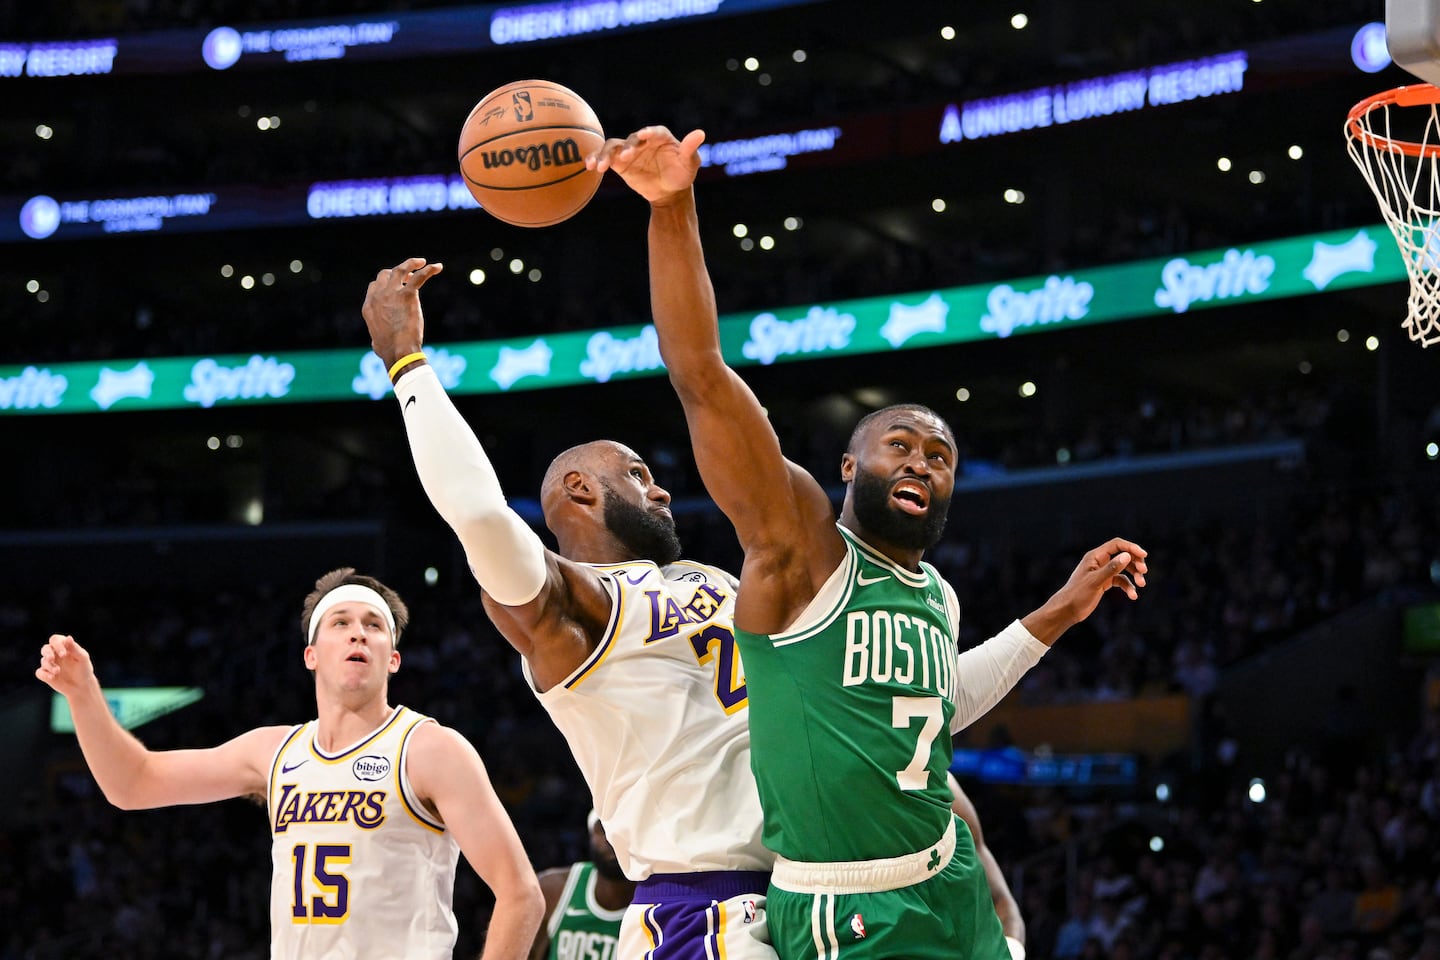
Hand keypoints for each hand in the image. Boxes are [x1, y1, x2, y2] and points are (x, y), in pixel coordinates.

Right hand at [36, 634, 97, 696]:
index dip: (57, 645)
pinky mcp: (45, 674)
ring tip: (58, 671)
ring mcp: (49, 664)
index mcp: (63, 646)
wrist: (81, 686)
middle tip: (51, 658)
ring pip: (43, 661)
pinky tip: (52, 677)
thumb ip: (75, 648)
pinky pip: (40, 672)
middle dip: (47, 653)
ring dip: (49, 666)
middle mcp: (54, 653)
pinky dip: (44, 674)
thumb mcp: (82, 658)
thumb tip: (68, 637)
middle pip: (45, 648)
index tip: (63, 654)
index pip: (55, 640)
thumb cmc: (84, 669)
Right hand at [361, 257, 442, 368]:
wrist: (398, 351)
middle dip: (397, 272)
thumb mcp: (376, 342)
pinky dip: (429, 270)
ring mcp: (392, 293)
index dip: (385, 283)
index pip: (374, 285)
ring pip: (401, 269)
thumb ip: (376, 337)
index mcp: (369, 306)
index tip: (395, 286)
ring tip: (422, 262)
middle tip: (409, 275)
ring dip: (411, 263)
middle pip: (385, 274)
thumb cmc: (389, 351)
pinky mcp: (408, 295)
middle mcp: (378, 296)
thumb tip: (377, 344)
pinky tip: (438, 267)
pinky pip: (419, 277)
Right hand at [589, 125, 704, 204]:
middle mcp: (643, 140)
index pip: (655, 132)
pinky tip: (588, 166)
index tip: (644, 135)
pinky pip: (606, 158)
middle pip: (631, 139)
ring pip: (613, 147)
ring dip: (605, 154)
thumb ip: (691, 149)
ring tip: (598, 166)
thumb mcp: (690, 163)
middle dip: (628, 146)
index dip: (649, 132)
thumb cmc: (682, 174)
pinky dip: (596, 159)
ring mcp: (629, 150)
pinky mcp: (620, 163)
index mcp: (661, 137)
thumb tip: (700, 133)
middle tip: (626, 156)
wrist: (670, 191)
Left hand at [1023, 538, 1147, 644]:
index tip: (1144, 555)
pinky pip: (1120, 580)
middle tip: (1144, 572)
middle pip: (1123, 555)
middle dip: (1135, 562)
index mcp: (1095, 556)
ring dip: (1134, 575)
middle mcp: (1099, 562)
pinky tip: (1133, 596)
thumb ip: (1111, 568)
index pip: (1116, 545)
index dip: (1131, 547)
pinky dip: (1128, 586)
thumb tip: (1127, 556)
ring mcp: (1102, 572)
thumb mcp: (1095, 581)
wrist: (1067, 609)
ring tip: (1141, 584)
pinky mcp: (1104, 582)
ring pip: (1124, 568)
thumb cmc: (1077, 594)